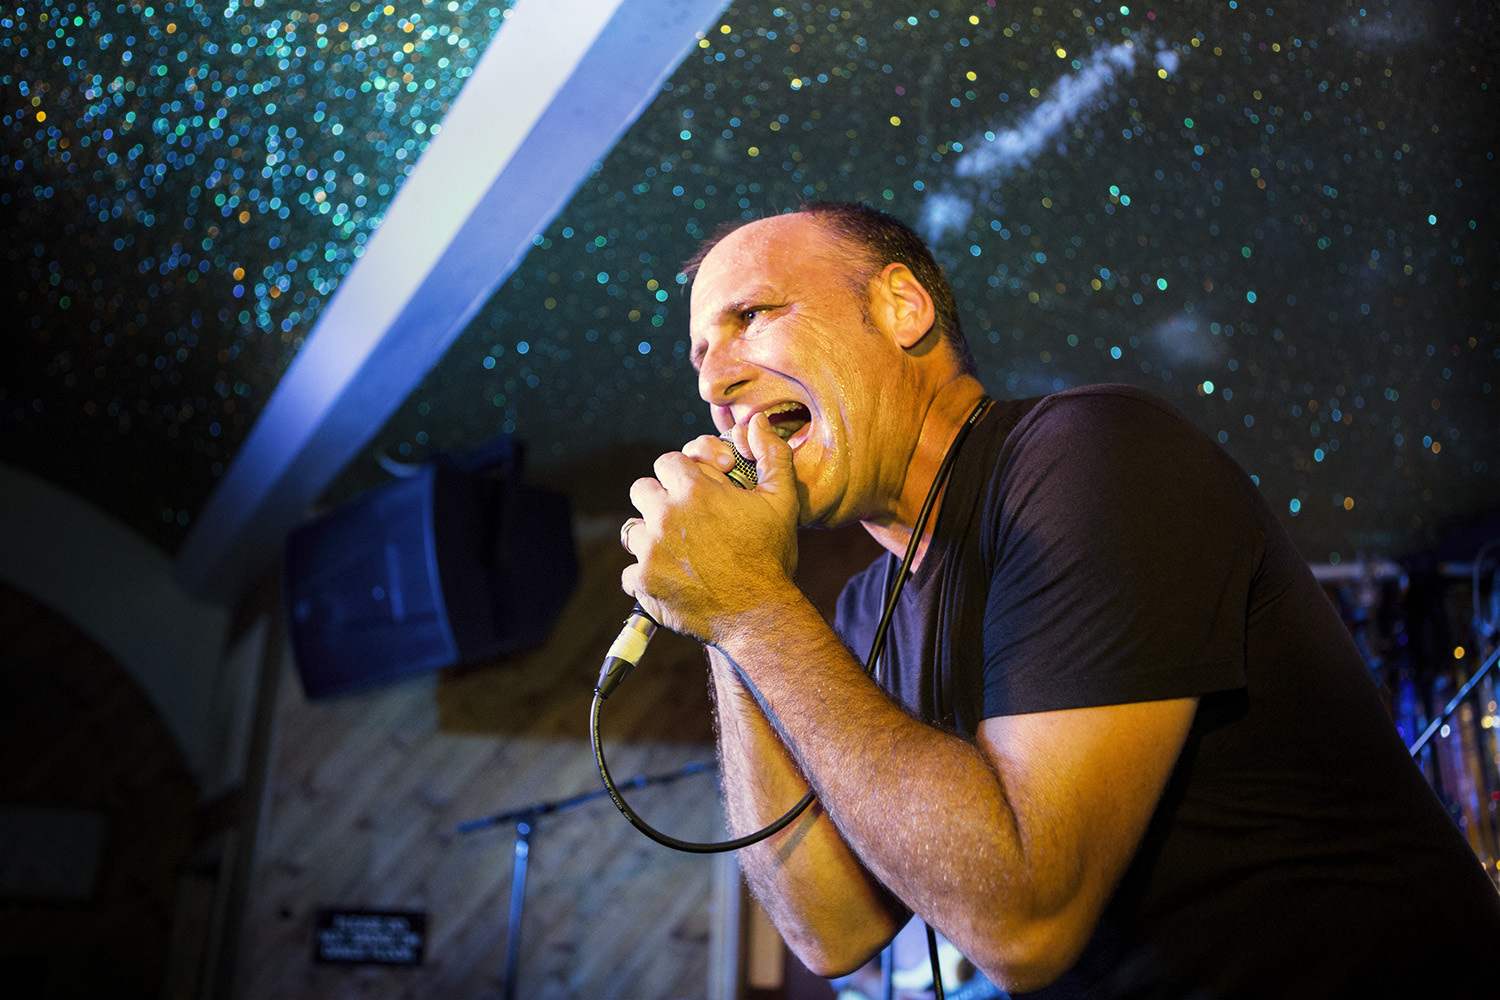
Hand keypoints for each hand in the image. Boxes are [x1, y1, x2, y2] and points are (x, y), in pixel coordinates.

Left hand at [622, 414, 800, 645]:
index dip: (685, 472)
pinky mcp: (643, 583)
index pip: (667, 462)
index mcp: (694, 490)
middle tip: (685, 518)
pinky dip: (646, 576)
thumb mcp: (782, 500)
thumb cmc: (771, 555)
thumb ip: (771, 455)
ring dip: (652, 537)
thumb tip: (758, 422)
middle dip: (661, 499)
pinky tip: (671, 579)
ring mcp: (650, 551)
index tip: (701, 489)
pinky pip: (630, 572)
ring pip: (633, 530)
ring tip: (679, 551)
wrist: (759, 614)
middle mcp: (665, 516)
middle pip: (642, 490)